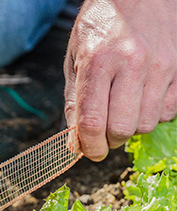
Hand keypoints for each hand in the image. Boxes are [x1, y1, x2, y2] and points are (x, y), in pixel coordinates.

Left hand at [64, 0, 176, 160]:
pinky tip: (142, 99)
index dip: (89, 147)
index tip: (89, 152)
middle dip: (109, 140)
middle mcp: (131, 64)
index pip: (92, 122)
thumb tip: (75, 141)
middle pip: (121, 130)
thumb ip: (74, 101)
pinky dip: (151, 115)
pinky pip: (166, 113)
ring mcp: (159, 67)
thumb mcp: (75, 59)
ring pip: (145, 125)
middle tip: (104, 133)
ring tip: (122, 109)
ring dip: (130, 127)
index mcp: (98, 61)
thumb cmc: (101, 27)